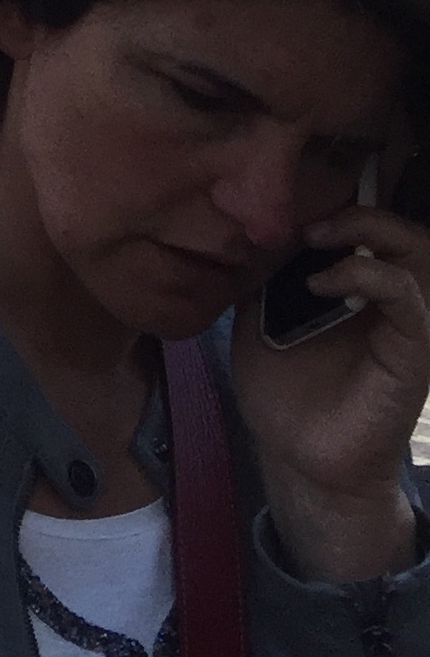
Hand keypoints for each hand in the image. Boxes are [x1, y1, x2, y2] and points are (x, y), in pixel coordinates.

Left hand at [234, 200, 429, 581]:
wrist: (297, 456)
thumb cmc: (283, 385)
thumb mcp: (259, 312)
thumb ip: (264, 270)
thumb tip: (244, 222)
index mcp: (361, 282)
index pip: (374, 222)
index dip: (346, 200)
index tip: (294, 204)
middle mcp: (392, 297)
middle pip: (404, 227)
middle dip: (361, 207)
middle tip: (311, 220)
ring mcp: (406, 324)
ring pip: (418, 250)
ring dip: (370, 229)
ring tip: (318, 237)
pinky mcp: (412, 355)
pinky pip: (409, 302)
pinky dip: (368, 276)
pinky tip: (319, 283)